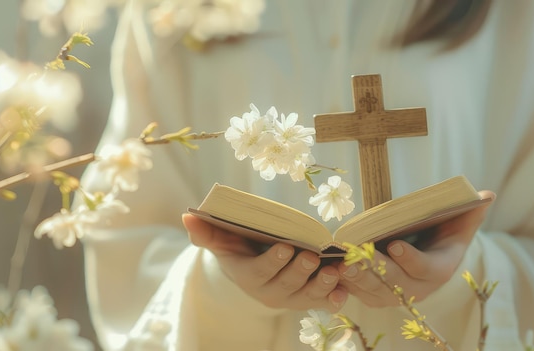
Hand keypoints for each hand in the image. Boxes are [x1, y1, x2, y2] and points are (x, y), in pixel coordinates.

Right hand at [182, 214, 347, 310]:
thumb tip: (187, 216)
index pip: (260, 272)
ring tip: (335, 270)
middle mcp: (270, 292)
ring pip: (307, 296)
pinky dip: (335, 299)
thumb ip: (206, 232)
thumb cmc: (239, 249)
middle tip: (312, 255)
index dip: (273, 262)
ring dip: (323, 285)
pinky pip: (323, 303)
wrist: (255, 268)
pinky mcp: (309, 299)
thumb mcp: (221, 240)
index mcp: (249, 276)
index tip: (286, 247)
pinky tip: (345, 290)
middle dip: (300, 271)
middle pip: (286, 285)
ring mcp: (291, 298)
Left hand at [337, 190, 495, 307]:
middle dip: (376, 270)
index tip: (396, 244)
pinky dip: (345, 284)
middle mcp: (418, 289)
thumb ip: (471, 211)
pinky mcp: (375, 296)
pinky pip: (358, 293)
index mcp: (439, 270)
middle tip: (358, 256)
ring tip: (342, 263)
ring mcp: (395, 295)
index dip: (411, 258)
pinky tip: (332, 270)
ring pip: (373, 290)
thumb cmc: (443, 235)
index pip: (425, 268)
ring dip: (356, 278)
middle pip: (395, 282)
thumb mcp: (460, 223)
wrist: (427, 258)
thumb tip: (487, 195)